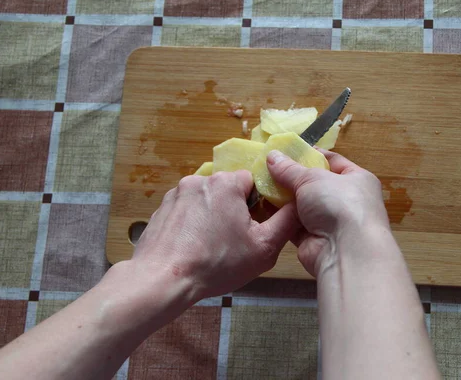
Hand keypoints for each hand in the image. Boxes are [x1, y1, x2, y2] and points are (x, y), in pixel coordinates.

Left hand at [131, 170, 299, 302]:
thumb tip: (299, 203)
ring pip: (206, 200)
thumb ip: (287, 221)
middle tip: (234, 240)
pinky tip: (192, 247)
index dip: (258, 204)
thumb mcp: (264, 247)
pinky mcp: (161, 209)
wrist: (162, 280)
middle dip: (234, 210)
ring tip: (211, 246)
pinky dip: (192, 224)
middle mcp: (199, 180)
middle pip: (228, 189)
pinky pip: (186, 210)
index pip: (253, 180)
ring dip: (212, 216)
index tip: (254, 226)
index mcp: (226, 183)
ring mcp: (176, 193)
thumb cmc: (217, 263)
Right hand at [266, 149, 392, 276]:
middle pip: (315, 184)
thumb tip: (271, 155)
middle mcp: (346, 200)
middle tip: (267, 169)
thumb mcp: (312, 178)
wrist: (345, 252)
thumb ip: (290, 169)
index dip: (311, 155)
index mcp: (357, 179)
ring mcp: (331, 222)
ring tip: (260, 185)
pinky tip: (263, 207)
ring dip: (284, 198)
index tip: (287, 151)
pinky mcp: (315, 240)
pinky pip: (295, 224)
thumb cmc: (338, 204)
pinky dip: (281, 218)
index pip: (333, 161)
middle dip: (292, 178)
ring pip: (303, 206)